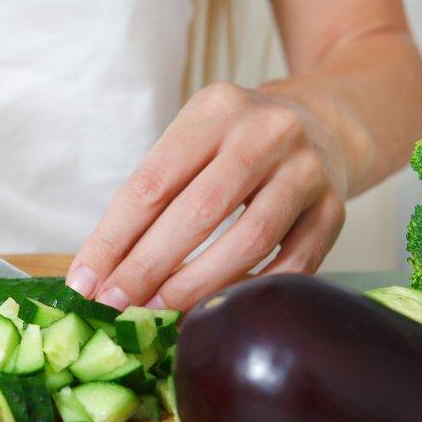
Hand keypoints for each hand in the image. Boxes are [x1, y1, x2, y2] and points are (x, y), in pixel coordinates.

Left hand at [67, 82, 348, 311]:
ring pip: (249, 238)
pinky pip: (293, 263)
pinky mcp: (335, 208)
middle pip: (199, 210)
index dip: (114, 239)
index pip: (152, 183)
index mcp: (215, 110)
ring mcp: (307, 169)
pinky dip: (250, 290)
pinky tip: (216, 307)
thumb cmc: (235, 144)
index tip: (86, 283)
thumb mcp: (192, 142)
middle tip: (115, 305)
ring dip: (197, 284)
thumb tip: (101, 273)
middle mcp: (266, 131)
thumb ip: (152, 197)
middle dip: (148, 266)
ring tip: (159, 312)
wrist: (324, 123)